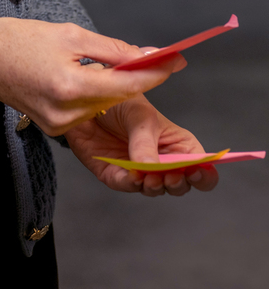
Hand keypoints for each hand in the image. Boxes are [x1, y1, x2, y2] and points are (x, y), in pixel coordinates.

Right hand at [0, 18, 186, 135]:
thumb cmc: (17, 38)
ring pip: (103, 107)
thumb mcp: (67, 33)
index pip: (127, 84)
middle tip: (151, 58)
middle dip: (134, 78)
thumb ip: (111, 48)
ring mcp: (59, 124)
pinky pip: (86, 112)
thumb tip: (148, 54)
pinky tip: (85, 78)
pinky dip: (93, 96)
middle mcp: (67, 112)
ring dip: (113, 87)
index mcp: (71, 85)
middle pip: (117, 98)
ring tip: (103, 64)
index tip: (176, 61)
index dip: (155, 72)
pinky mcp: (53, 128)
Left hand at [65, 95, 219, 196]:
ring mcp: (140, 170)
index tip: (196, 171)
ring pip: (156, 189)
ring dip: (156, 186)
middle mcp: (162, 161)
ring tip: (151, 177)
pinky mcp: (116, 174)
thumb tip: (151, 169)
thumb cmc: (119, 102)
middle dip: (179, 183)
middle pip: (182, 185)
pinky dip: (132, 184)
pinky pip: (127, 185)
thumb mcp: (138, 114)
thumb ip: (145, 142)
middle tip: (171, 175)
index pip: (202, 167)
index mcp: (177, 144)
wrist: (83, 98)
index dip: (205, 174)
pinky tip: (133, 176)